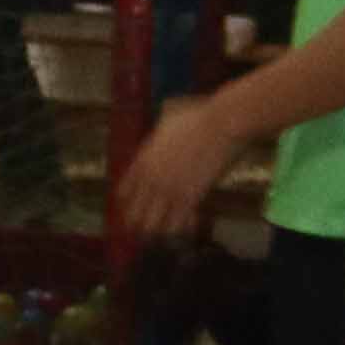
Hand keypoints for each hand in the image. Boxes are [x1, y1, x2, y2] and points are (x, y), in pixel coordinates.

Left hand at [115, 93, 245, 249]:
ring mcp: (169, 190)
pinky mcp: (190, 198)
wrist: (221, 123)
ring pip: (153, 226)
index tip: (139, 207)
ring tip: (170, 229)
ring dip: (160, 230)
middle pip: (133, 215)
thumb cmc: (198, 115)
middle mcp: (150, 179)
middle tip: (153, 226)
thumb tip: (164, 114)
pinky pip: (178, 226)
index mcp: (142, 161)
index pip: (123, 193)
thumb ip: (161, 126)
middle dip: (140, 224)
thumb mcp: (168, 117)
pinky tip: (192, 223)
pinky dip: (183, 228)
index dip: (129, 203)